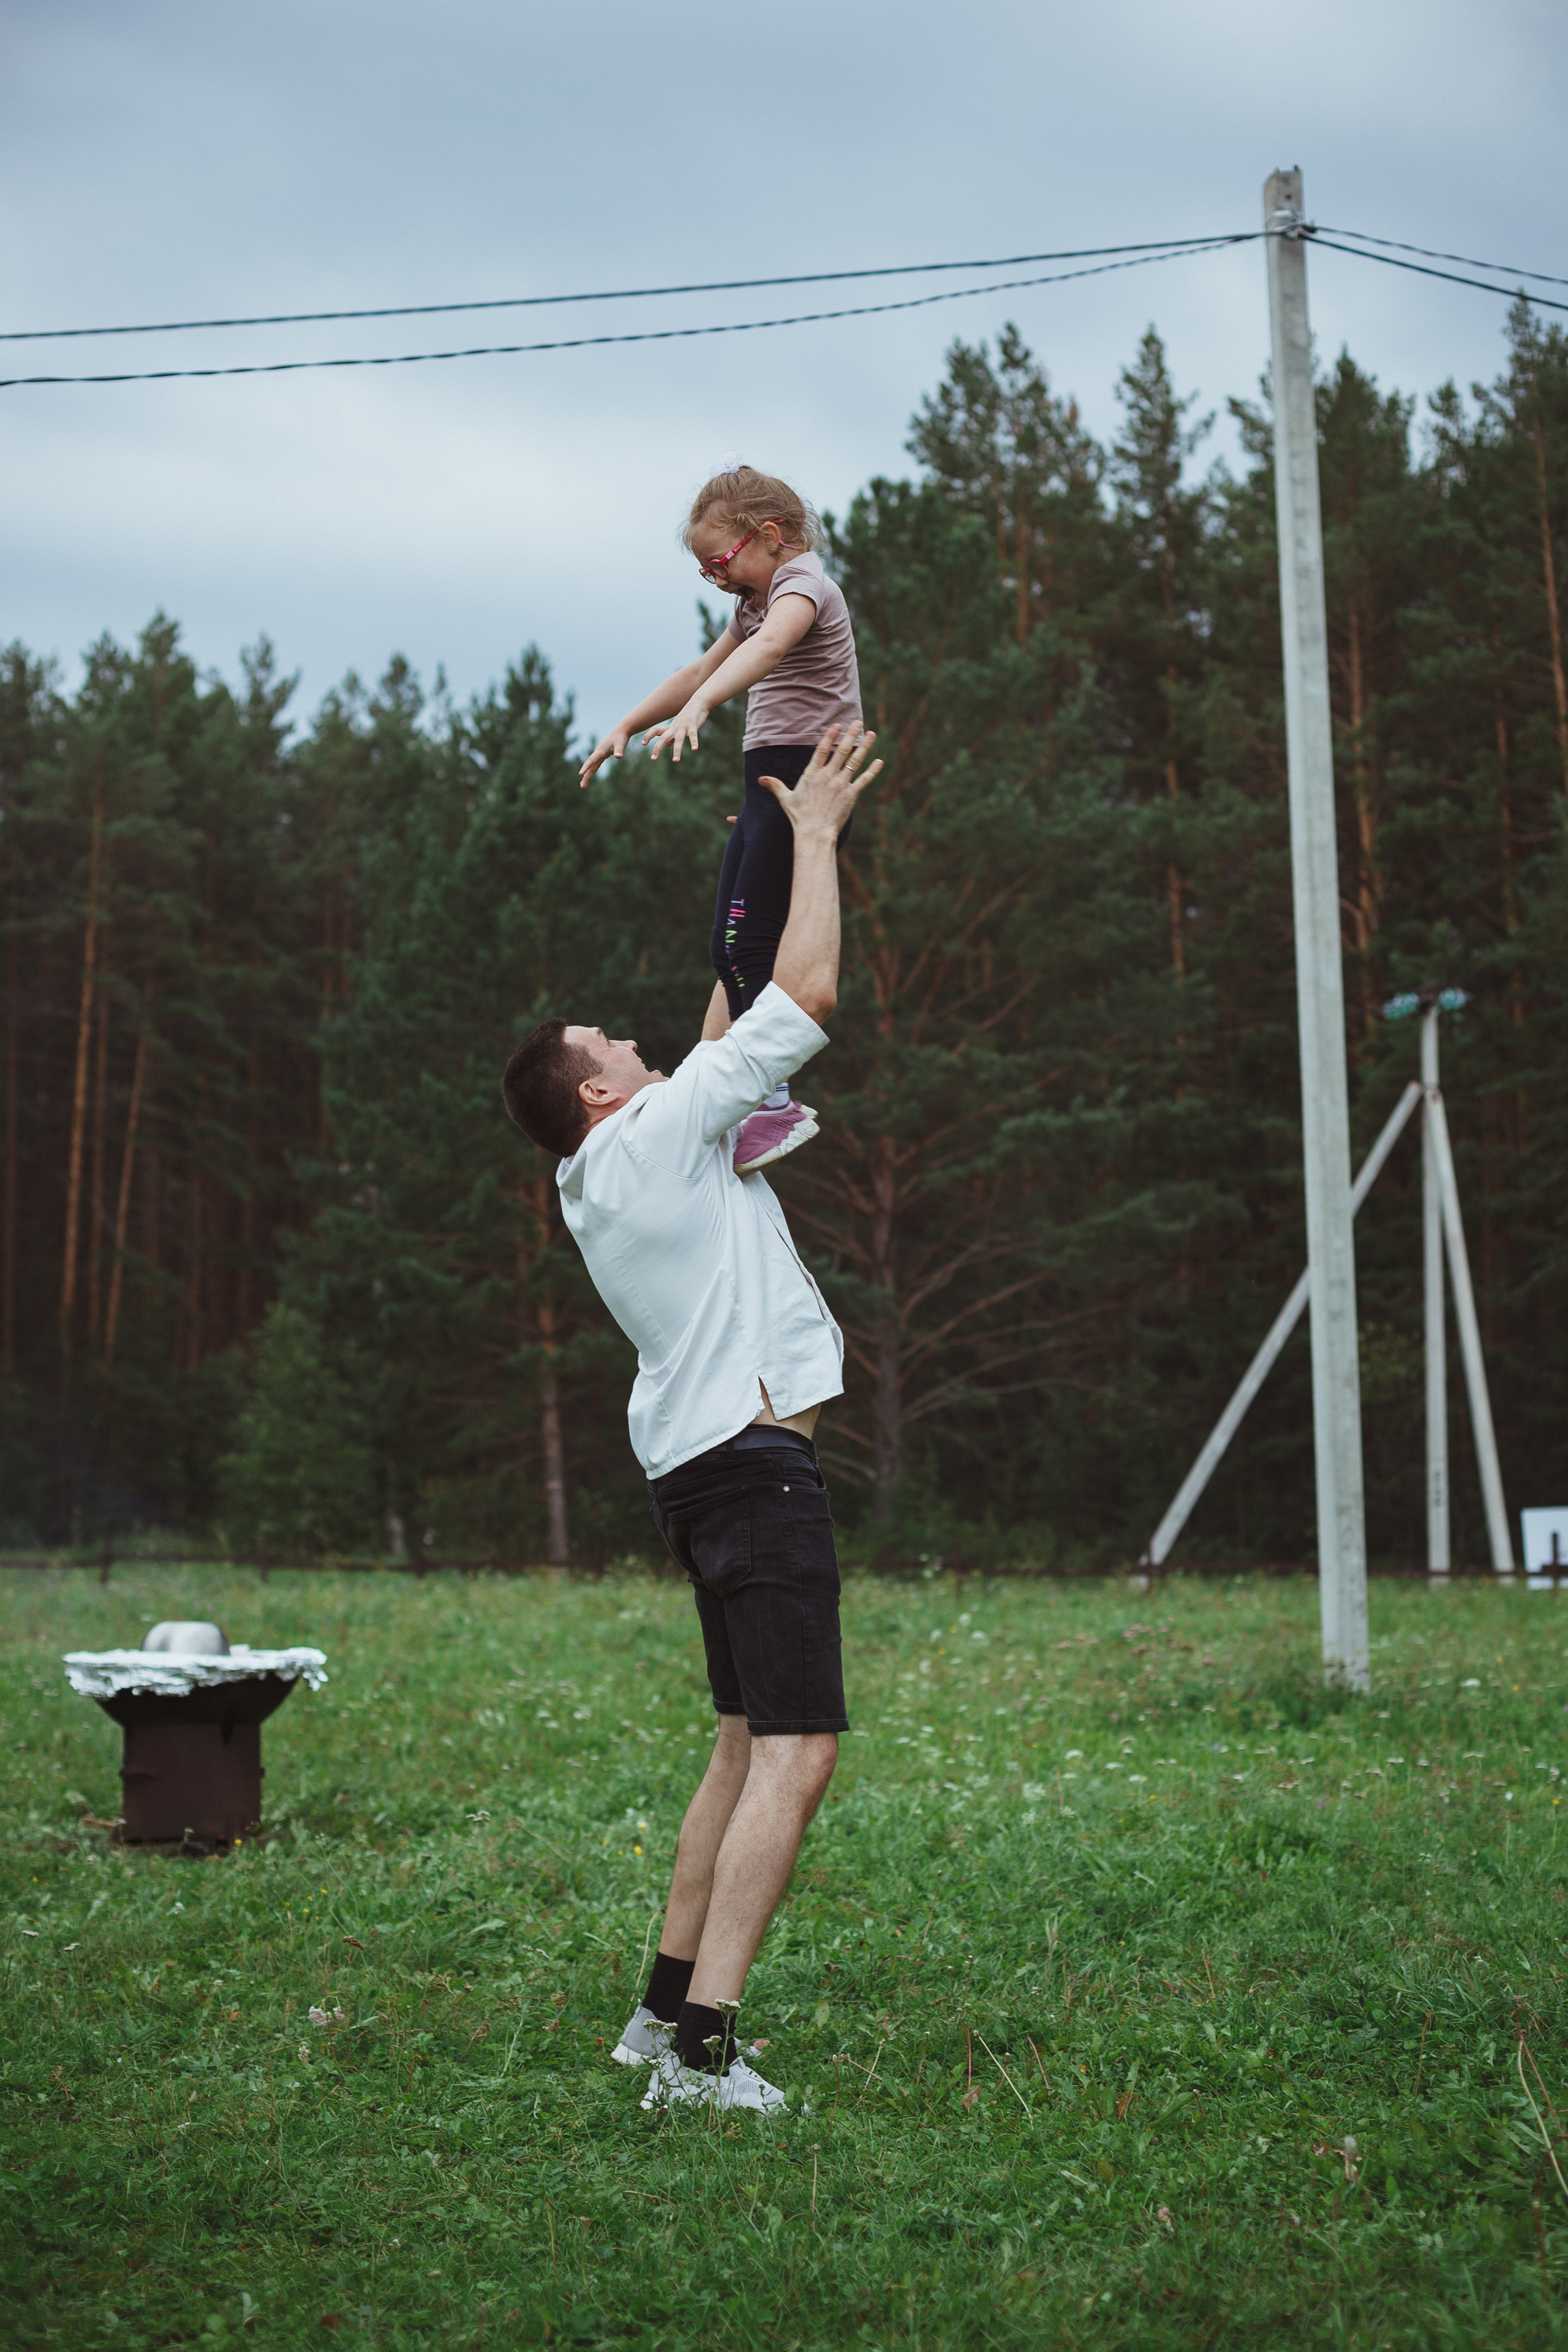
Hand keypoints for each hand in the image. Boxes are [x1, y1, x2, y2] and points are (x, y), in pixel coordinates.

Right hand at [578, 724, 631, 788]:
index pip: (592, 760)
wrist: (621, 731)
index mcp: (601, 750)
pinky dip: (591, 770)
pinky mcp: (602, 754)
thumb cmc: (621, 737)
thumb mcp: (621, 744)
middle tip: (582, 787)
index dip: (586, 767)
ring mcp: (599, 754)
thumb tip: (619, 757)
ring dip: (587, 775)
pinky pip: (595, 764)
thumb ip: (619, 750)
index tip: (580, 774)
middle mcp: (598, 752)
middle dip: (585, 776)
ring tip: (583, 786)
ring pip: (591, 766)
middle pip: (590, 765)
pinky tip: (588, 776)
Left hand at [643, 699, 709, 762]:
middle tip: (653, 759)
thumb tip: (667, 745)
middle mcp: (675, 727)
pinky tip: (694, 749)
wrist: (698, 702)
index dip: (648, 735)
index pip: (656, 730)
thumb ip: (672, 737)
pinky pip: (693, 735)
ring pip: (679, 739)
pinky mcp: (693, 725)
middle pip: (663, 738)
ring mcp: (683, 726)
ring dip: (677, 750)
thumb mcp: (678, 727)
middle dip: (658, 748)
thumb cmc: (688, 716)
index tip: (643, 743)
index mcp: (670, 728)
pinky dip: (694, 742)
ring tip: (675, 761)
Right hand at [757, 724, 880, 838]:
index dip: (830, 736)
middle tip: (858, 722)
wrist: (814, 833)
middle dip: (850, 734)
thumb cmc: (800, 817)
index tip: (837, 725)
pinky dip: (872, 770)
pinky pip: (864, 779)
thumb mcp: (786, 799)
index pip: (822, 750)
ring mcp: (840, 784)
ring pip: (854, 761)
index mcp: (812, 774)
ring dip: (864, 746)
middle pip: (841, 750)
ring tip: (871, 734)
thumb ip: (776, 786)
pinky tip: (879, 761)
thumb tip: (761, 780)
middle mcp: (827, 776)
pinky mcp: (851, 795)